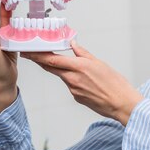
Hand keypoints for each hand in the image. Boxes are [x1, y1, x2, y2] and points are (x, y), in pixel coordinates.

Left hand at [21, 41, 143, 125]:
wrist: (122, 104)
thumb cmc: (115, 84)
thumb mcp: (99, 63)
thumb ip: (83, 54)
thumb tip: (73, 45)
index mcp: (79, 67)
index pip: (52, 60)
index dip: (38, 56)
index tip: (28, 52)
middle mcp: (73, 79)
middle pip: (51, 68)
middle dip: (40, 61)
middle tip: (31, 55)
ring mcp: (73, 90)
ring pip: (62, 76)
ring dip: (60, 70)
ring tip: (65, 65)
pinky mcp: (76, 98)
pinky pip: (71, 86)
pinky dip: (73, 80)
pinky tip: (86, 82)